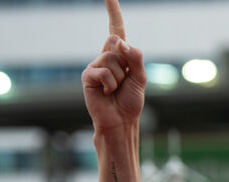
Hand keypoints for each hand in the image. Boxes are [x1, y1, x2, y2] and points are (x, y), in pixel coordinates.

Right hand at [81, 0, 145, 133]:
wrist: (121, 121)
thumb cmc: (130, 102)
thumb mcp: (140, 78)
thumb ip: (136, 58)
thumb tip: (120, 42)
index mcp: (119, 56)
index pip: (116, 29)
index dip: (113, 12)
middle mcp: (105, 57)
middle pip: (116, 43)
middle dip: (126, 63)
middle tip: (124, 81)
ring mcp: (95, 66)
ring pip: (112, 60)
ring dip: (120, 78)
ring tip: (116, 90)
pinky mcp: (88, 76)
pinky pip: (104, 72)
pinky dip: (111, 84)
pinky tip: (108, 93)